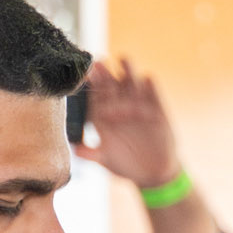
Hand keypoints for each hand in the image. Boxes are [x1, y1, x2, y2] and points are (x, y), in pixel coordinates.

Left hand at [74, 59, 181, 189]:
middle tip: (100, 62)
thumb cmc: (126, 164)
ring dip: (127, 68)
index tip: (87, 73)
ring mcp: (138, 104)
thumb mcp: (107, 160)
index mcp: (103, 113)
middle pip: (111, 81)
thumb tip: (76, 151)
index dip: (91, 82)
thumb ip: (92, 154)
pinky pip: (153, 92)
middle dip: (105, 70)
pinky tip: (147, 82)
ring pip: (131, 80)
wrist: (153, 172)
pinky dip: (150, 85)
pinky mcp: (157, 108)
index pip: (95, 92)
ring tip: (123, 59)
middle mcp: (119, 103)